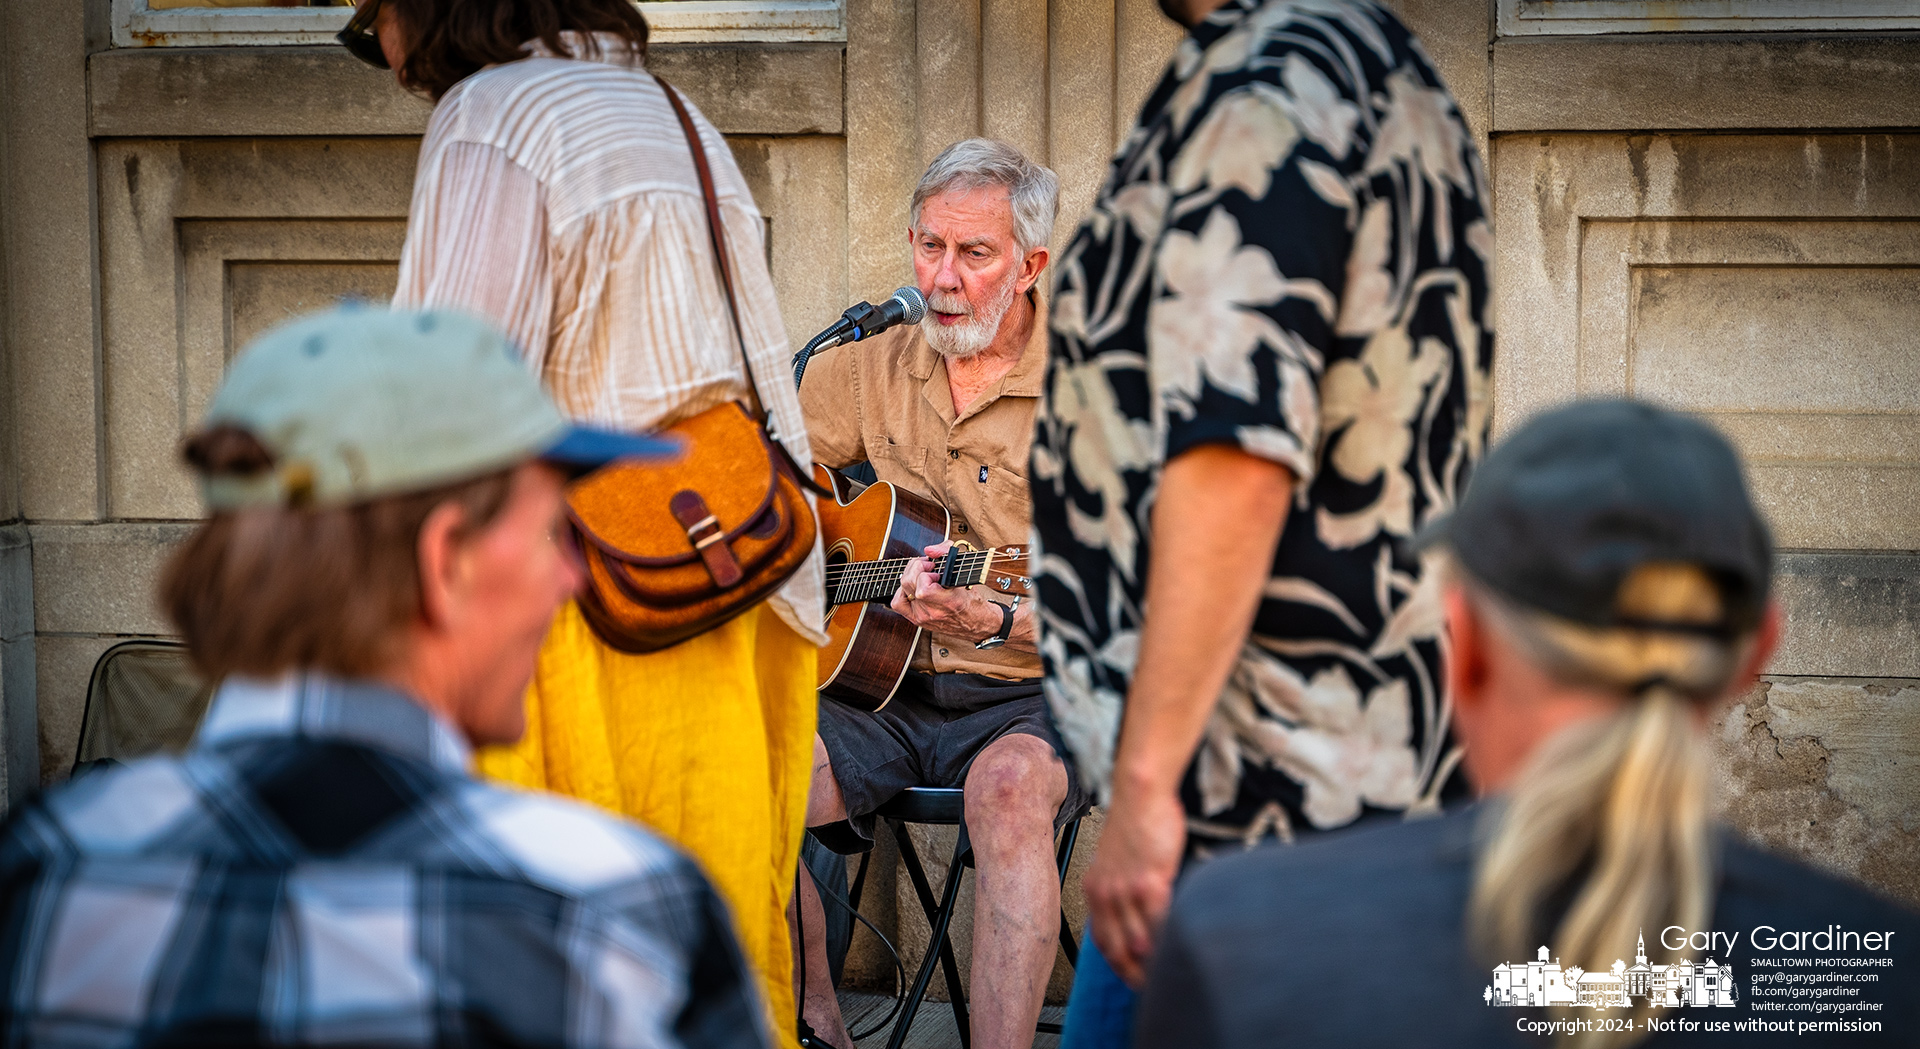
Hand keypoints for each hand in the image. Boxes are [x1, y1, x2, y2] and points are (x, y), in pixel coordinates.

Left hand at [889, 542, 998, 639]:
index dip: (926, 572)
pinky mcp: (917, 620)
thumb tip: (929, 550)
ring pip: (903, 589)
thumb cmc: (972, 599)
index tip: (936, 568)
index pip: (924, 587)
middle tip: (929, 567)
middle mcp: (933, 612)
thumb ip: (947, 554)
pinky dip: (903, 591)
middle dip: (918, 567)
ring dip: (912, 576)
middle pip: (909, 582)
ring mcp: (923, 617)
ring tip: (923, 575)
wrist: (975, 623)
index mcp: (949, 602)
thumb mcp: (966, 572)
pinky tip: (913, 587)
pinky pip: (898, 603)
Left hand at [1084, 783, 1186, 987]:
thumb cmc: (1135, 822)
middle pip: (1117, 948)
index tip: (1131, 978)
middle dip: (1134, 974)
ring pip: (1140, 940)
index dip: (1116, 964)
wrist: (1140, 795)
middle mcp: (1105, 894)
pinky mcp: (1150, 882)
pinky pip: (1160, 921)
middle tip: (1150, 988)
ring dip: (1154, 961)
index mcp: (1095, 889)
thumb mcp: (1115, 860)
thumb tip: (1137, 914)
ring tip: (1170, 972)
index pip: (1101, 939)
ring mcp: (1126, 890)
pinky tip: (1180, 945)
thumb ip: (1120, 888)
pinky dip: (1169, 937)